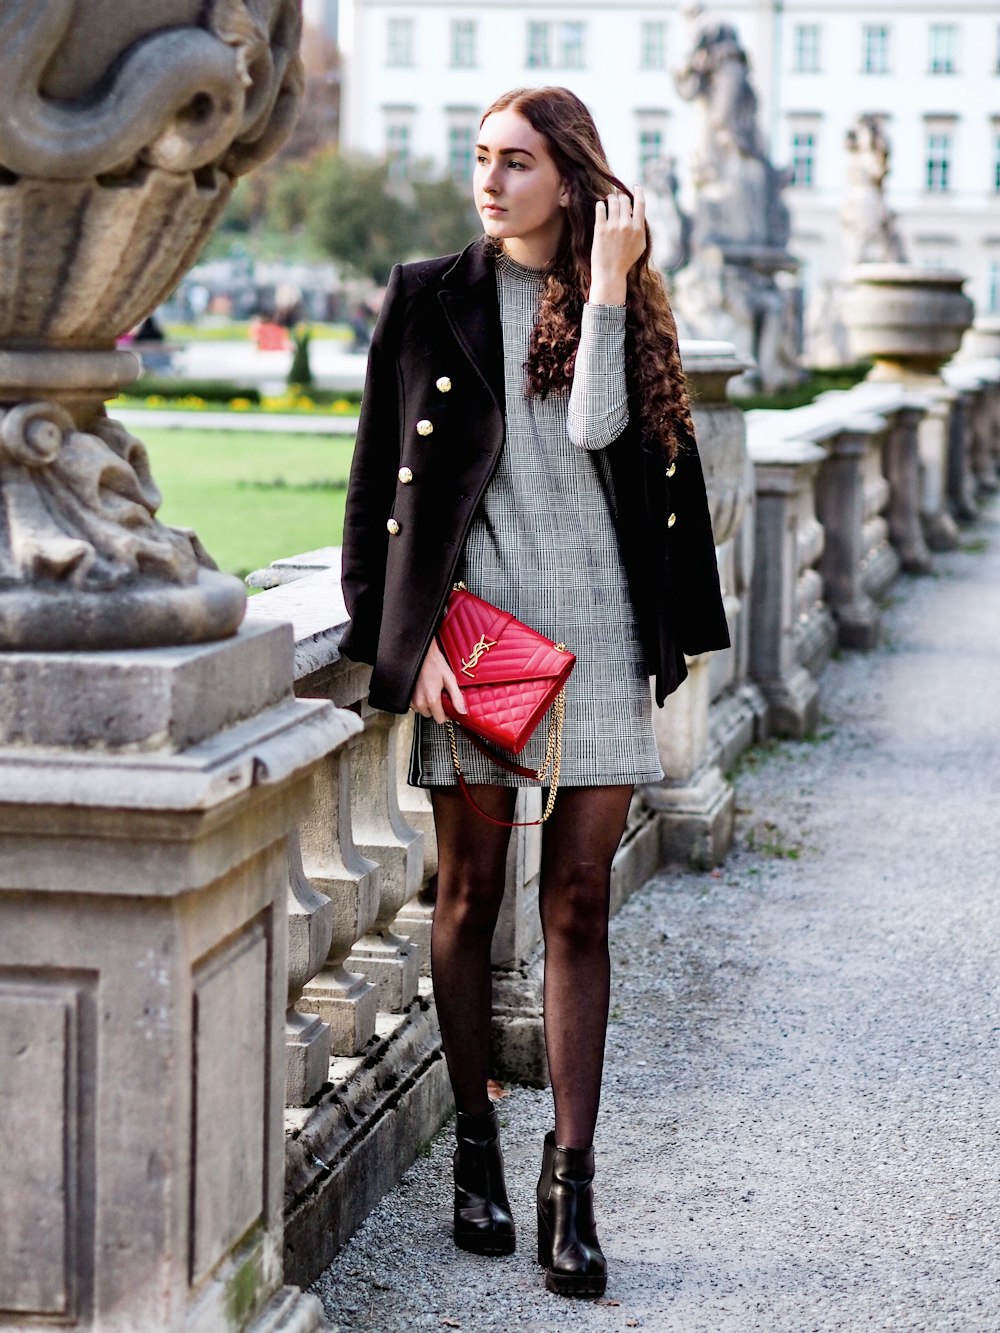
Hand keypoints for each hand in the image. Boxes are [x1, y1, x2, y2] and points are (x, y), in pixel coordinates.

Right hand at [410, 638, 466, 723]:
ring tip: (432, 692)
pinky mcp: (407, 694)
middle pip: (430, 715)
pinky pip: (414, 704)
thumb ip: (456, 697)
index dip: (446, 715)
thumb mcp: (450, 679)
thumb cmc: (435, 663)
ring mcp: (411, 698)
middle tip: (441, 696)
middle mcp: (420, 701)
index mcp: (432, 699)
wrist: (422, 653)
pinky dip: (420, 700)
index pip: (439, 719)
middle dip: (436, 709)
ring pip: (421, 710)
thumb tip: (462, 711)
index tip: (448, 707)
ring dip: (427, 705)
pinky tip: (424, 690)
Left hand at [589, 185, 645, 304]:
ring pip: (613, 201)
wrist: (610, 274)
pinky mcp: (600, 229)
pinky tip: (601, 207)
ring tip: (608, 200)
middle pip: (625, 199)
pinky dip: (601, 205)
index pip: (640, 203)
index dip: (638, 192)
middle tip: (617, 197)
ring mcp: (613, 227)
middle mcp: (627, 225)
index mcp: (638, 229)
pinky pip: (600, 208)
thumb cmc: (625, 261)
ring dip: (610, 198)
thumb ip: (641, 229)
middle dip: (621, 196)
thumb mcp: (640, 246)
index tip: (635, 187)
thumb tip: (639, 213)